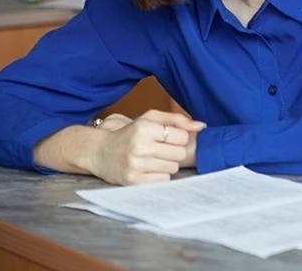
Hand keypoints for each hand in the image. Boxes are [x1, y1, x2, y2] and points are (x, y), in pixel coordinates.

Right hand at [86, 109, 204, 184]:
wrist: (99, 152)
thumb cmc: (129, 133)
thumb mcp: (149, 119)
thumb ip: (177, 120)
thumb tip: (202, 126)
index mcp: (144, 128)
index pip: (181, 137)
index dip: (178, 138)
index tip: (168, 139)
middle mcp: (139, 146)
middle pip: (179, 154)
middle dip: (173, 152)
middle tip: (160, 149)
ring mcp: (136, 165)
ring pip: (173, 168)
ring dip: (167, 164)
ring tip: (153, 158)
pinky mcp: (133, 181)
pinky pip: (163, 180)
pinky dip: (159, 175)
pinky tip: (148, 169)